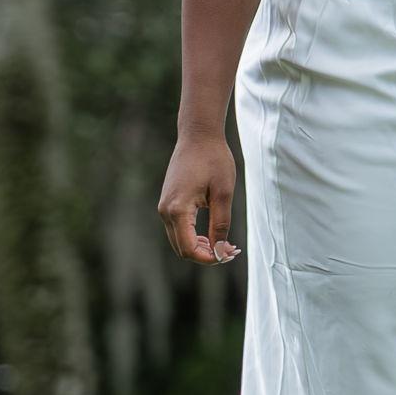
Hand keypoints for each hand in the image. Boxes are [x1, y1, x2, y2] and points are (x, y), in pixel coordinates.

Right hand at [157, 131, 240, 265]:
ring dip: (200, 246)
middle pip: (182, 248)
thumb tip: (220, 250)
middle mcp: (165, 211)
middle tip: (231, 251)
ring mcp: (164, 207)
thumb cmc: (214, 160)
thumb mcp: (223, 193)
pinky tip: (213, 234)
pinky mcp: (167, 203)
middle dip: (206, 254)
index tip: (230, 254)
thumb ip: (221, 223)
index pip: (189, 249)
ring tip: (226, 243)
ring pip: (179, 240)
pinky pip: (178, 228)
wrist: (198, 136)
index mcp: (178, 210)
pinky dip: (194, 236)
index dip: (209, 258)